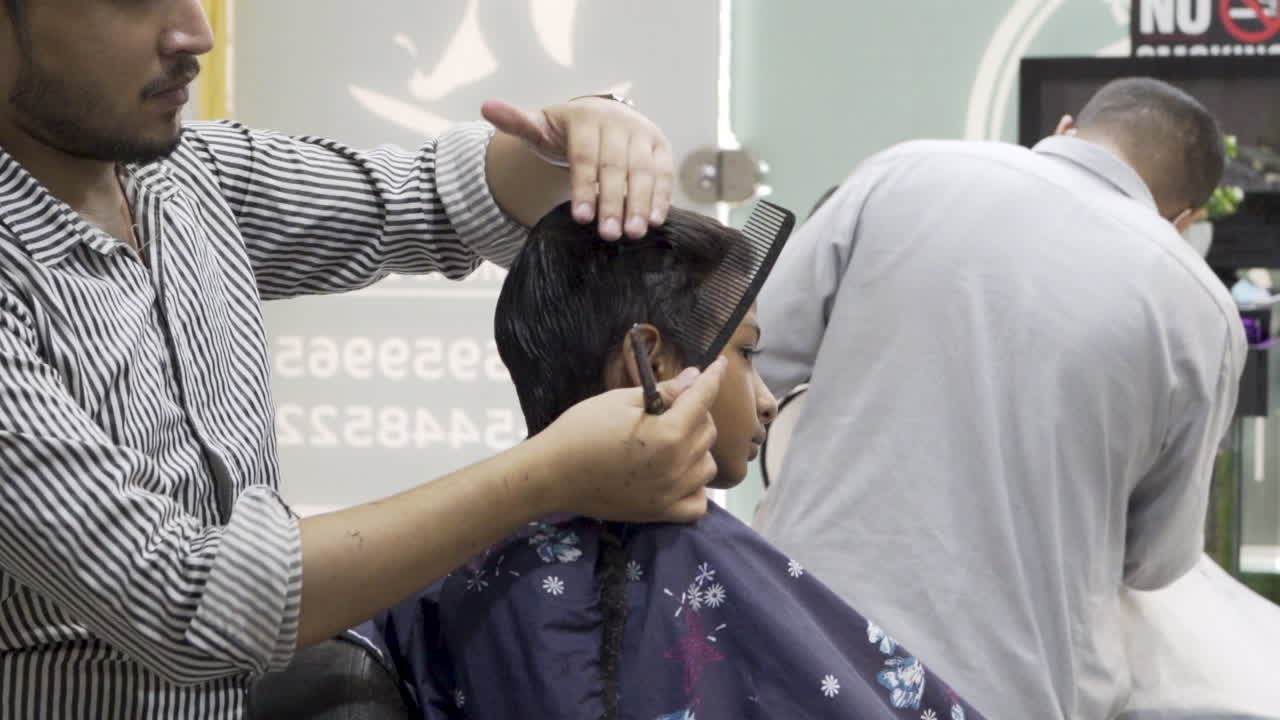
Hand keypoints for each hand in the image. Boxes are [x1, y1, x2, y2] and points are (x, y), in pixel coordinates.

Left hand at [481, 97, 673, 240]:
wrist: (601, 119)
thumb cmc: (566, 132)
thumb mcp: (539, 127)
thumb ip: (517, 122)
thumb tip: (486, 107)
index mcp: (586, 117)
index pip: (585, 156)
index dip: (584, 187)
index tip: (581, 218)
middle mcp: (618, 122)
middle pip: (615, 167)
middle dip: (613, 202)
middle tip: (609, 234)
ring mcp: (642, 132)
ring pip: (643, 171)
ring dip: (640, 203)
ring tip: (634, 233)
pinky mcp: (660, 145)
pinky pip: (663, 173)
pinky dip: (661, 196)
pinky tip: (655, 221)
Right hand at [533, 358, 725, 522]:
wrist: (552, 475)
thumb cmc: (581, 430)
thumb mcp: (620, 401)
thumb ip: (665, 391)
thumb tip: (695, 378)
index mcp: (669, 434)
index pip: (703, 398)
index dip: (713, 377)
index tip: (721, 365)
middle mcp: (677, 466)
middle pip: (708, 431)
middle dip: (696, 413)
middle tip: (671, 406)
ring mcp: (671, 494)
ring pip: (707, 465)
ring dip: (696, 449)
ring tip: (672, 440)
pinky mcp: (661, 513)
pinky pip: (698, 503)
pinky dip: (695, 488)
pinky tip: (678, 475)